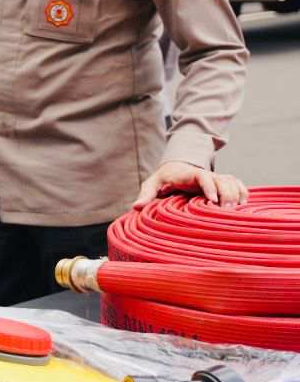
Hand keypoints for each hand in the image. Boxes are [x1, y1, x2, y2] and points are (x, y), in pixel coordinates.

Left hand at [133, 161, 247, 208]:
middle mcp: (206, 176)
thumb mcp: (152, 184)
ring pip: (232, 182)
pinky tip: (244, 206)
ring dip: (237, 195)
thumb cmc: (163, 179)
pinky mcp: (222, 185)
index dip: (209, 187)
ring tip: (235, 212)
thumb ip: (146, 194)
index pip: (203, 177)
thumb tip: (136, 207)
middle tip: (225, 212)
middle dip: (227, 195)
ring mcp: (215, 180)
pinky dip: (243, 193)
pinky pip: (238, 185)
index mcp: (189, 175)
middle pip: (222, 180)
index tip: (212, 201)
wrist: (175, 169)